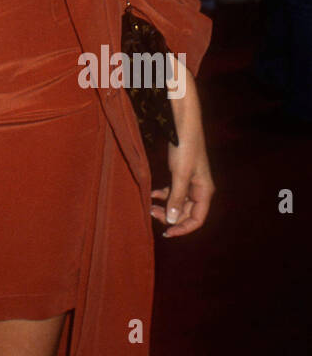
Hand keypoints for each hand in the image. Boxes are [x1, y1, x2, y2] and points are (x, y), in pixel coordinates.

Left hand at [150, 67, 213, 237]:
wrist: (183, 123)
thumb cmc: (185, 147)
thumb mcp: (180, 174)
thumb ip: (176, 197)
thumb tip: (172, 220)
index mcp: (205, 191)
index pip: (197, 219)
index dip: (182, 228)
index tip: (166, 233)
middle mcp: (200, 188)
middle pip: (187, 212)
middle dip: (171, 216)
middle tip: (151, 213)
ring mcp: (190, 181)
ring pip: (179, 202)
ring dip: (166, 207)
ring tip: (150, 205)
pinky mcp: (181, 173)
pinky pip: (173, 191)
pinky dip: (163, 195)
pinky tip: (152, 195)